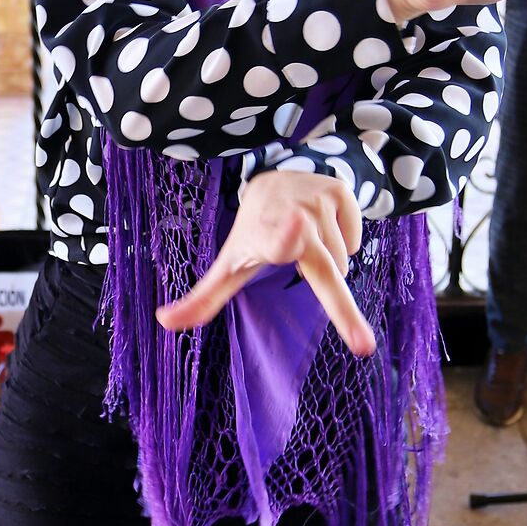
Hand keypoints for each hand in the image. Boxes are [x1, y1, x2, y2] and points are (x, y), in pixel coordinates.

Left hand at [157, 169, 375, 356]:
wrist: (274, 178)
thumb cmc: (252, 233)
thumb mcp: (230, 265)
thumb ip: (203, 299)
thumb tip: (163, 322)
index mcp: (264, 236)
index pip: (276, 238)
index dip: (287, 235)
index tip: (298, 227)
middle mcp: (294, 216)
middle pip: (329, 275)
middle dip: (347, 315)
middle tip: (363, 347)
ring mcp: (319, 201)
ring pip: (343, 262)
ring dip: (328, 262)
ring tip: (304, 241)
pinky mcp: (341, 191)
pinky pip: (356, 240)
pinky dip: (344, 241)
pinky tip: (321, 227)